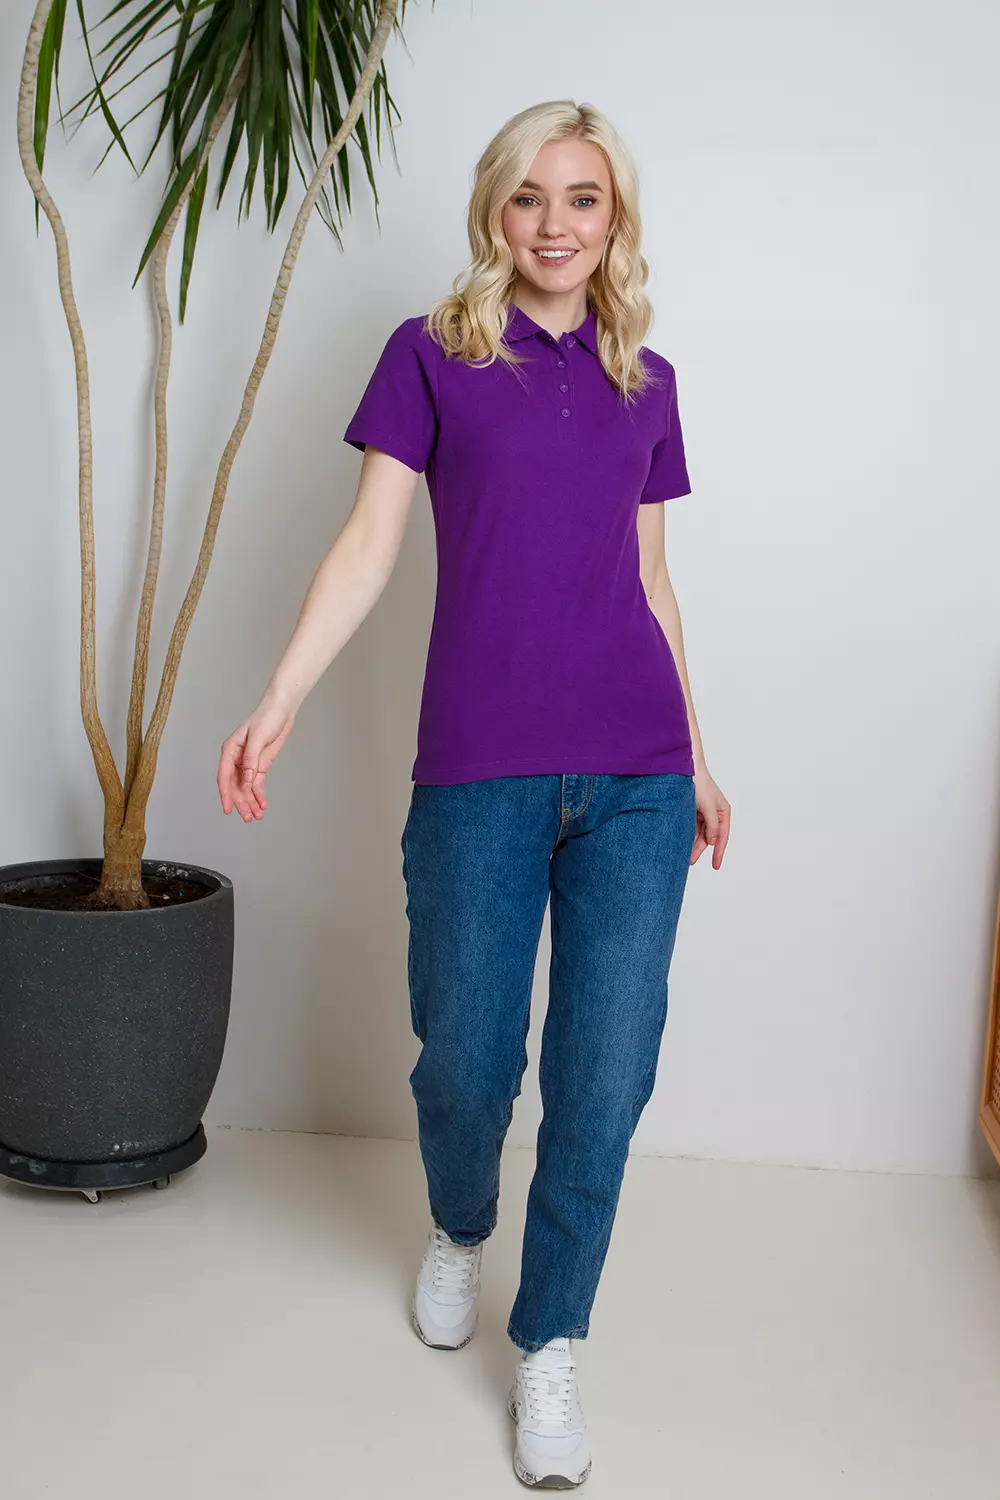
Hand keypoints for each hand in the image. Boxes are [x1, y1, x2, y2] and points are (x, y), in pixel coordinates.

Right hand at [218, 693, 295, 821]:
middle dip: (241, 803)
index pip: (224, 776)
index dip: (225, 794)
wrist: (281, 710)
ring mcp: (248, 763)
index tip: (228, 809)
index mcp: (230, 751)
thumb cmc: (266, 718)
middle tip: (247, 818)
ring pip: (246, 788)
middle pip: (235, 786)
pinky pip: (257, 784)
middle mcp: (236, 759)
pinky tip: (262, 805)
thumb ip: (251, 759)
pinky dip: (259, 795)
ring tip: (256, 816)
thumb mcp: (258, 738)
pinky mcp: (260, 765)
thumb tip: (247, 780)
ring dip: (250, 802)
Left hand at [691, 760, 729, 868]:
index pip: (722, 836)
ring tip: (683, 854)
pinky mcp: (691, 809)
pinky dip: (687, 834)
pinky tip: (681, 842)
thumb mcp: (708, 806)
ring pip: (698, 833)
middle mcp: (714, 812)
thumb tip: (713, 841)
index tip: (716, 866)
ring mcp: (702, 811)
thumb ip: (712, 825)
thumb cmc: (699, 783)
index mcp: (723, 811)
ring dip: (692, 843)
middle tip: (690, 861)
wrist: (683, 768)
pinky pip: (690, 826)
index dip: (719, 852)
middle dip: (700, 849)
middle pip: (708, 836)